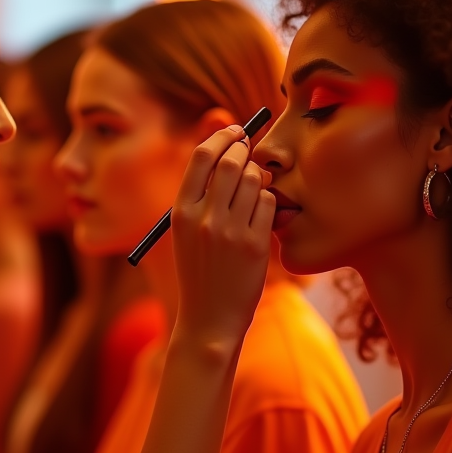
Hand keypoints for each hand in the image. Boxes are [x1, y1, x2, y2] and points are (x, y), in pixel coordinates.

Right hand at [170, 125, 274, 351]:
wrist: (209, 320)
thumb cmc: (200, 271)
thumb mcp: (187, 232)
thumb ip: (201, 195)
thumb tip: (229, 151)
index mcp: (181, 211)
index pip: (202, 156)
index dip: (222, 137)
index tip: (236, 132)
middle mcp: (203, 218)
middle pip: (231, 161)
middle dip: (245, 151)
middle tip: (251, 152)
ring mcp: (229, 231)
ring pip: (255, 180)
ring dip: (259, 179)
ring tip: (254, 193)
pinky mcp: (254, 245)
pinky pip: (270, 203)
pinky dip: (269, 203)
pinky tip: (261, 217)